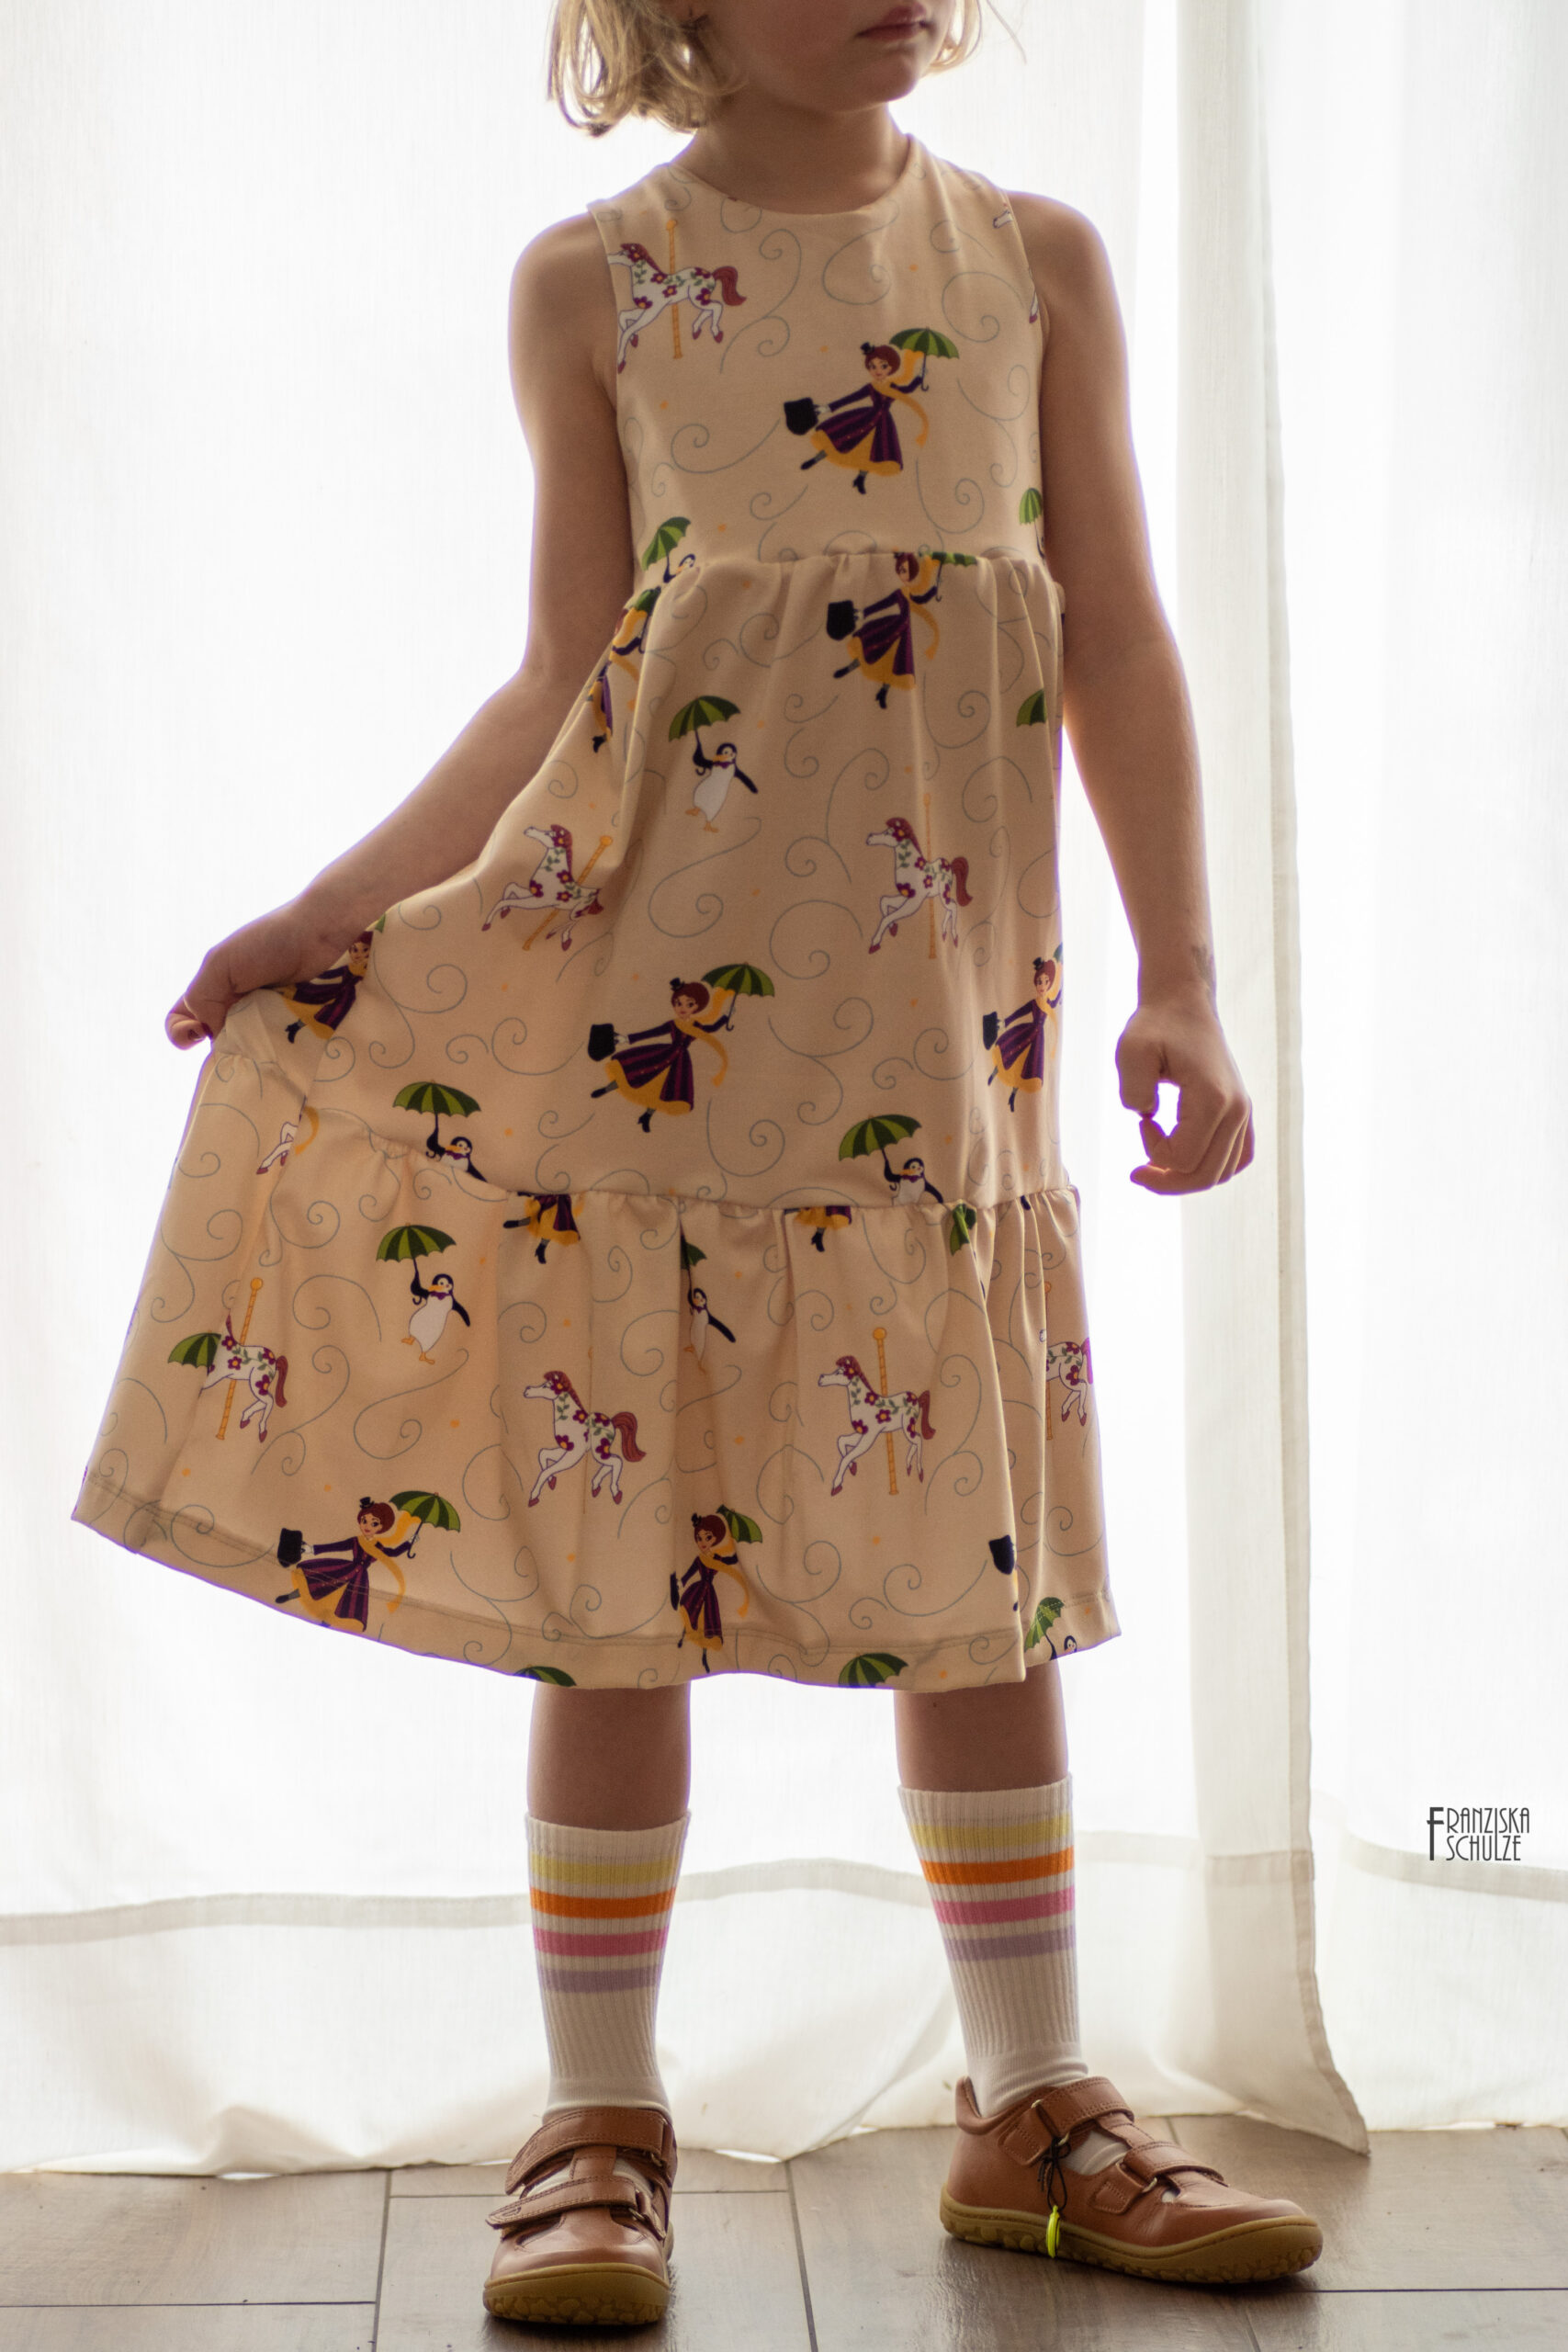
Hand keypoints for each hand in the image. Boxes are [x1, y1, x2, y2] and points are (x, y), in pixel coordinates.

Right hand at [164, 892, 368, 1049]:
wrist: (319, 934)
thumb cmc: (267, 942)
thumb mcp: (220, 965)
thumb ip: (202, 999)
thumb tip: (212, 1035)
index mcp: (212, 987)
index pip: (181, 1021)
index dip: (181, 1032)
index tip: (199, 1033)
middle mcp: (235, 1004)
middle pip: (216, 1040)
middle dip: (222, 1048)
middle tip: (236, 1043)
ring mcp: (264, 1014)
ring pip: (247, 1048)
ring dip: (250, 1052)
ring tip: (260, 1048)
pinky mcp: (291, 1022)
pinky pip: (276, 1045)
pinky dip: (274, 1050)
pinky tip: (280, 1049)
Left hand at [1115, 989, 1253, 1194]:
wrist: (1183, 1003)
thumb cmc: (1154, 1025)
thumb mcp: (1130, 1050)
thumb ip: (1132, 1089)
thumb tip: (1146, 1116)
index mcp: (1213, 1098)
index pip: (1185, 1159)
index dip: (1154, 1152)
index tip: (1141, 1120)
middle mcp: (1237, 1110)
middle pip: (1207, 1175)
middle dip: (1168, 1182)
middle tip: (1137, 1172)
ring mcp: (1244, 1112)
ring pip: (1223, 1172)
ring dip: (1187, 1176)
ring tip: (1157, 1162)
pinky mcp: (1242, 1112)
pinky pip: (1237, 1157)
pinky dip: (1210, 1165)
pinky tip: (1184, 1154)